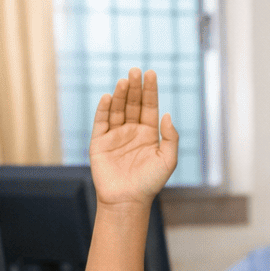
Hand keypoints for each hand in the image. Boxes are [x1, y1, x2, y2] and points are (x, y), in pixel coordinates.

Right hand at [89, 68, 179, 204]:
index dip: (150, 90)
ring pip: (117, 109)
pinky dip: (103, 109)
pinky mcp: (99, 142)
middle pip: (132, 104)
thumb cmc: (150, 182)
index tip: (151, 73)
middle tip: (135, 70)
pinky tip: (107, 97)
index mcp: (148, 133)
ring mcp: (115, 135)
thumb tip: (167, 115)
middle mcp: (131, 131)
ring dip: (119, 94)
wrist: (128, 200)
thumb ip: (170, 137)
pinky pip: (100, 122)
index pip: (149, 106)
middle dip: (135, 88)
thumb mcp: (168, 160)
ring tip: (124, 80)